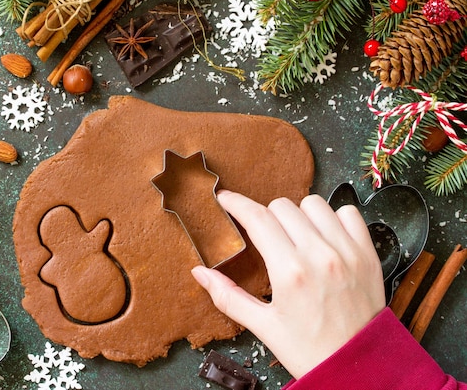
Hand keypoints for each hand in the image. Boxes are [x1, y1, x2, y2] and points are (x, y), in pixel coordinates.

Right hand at [191, 190, 384, 378]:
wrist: (358, 367)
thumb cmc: (310, 350)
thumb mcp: (264, 327)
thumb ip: (228, 296)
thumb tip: (200, 273)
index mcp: (289, 272)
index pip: (257, 218)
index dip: (236, 203)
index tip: (226, 199)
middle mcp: (319, 255)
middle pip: (282, 206)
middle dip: (266, 216)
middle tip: (265, 236)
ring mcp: (347, 252)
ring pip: (314, 203)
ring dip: (299, 215)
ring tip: (297, 236)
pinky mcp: (367, 253)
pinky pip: (349, 212)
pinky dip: (334, 218)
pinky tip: (325, 237)